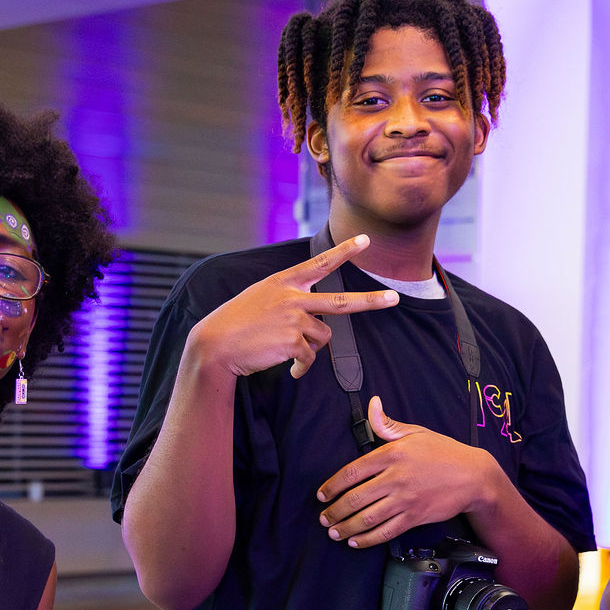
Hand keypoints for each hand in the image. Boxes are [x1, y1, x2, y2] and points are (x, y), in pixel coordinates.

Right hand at [184, 234, 398, 380]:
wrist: (215, 344)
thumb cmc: (235, 323)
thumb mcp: (260, 298)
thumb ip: (287, 301)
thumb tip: (314, 326)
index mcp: (285, 282)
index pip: (320, 263)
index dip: (344, 252)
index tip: (365, 240)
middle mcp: (293, 297)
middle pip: (341, 301)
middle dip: (371, 301)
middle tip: (394, 298)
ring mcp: (294, 319)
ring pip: (322, 337)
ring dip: (309, 349)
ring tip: (287, 352)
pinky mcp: (293, 342)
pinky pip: (309, 358)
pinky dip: (301, 367)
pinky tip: (288, 369)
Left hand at [317, 397, 503, 548]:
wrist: (474, 476)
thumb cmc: (443, 452)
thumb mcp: (415, 433)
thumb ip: (387, 424)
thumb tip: (372, 404)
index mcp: (392, 454)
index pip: (352, 471)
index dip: (332, 485)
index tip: (322, 494)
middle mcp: (396, 478)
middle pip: (356, 498)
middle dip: (335, 511)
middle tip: (323, 518)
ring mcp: (405, 500)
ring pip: (368, 518)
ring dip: (346, 527)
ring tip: (333, 532)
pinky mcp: (415, 517)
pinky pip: (386, 531)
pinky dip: (367, 540)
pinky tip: (355, 542)